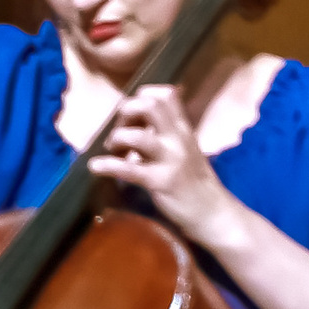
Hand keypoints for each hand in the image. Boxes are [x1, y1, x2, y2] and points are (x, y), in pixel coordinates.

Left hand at [85, 83, 226, 242]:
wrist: (214, 213)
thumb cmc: (193, 182)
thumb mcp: (184, 149)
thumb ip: (165, 133)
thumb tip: (136, 120)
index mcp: (183, 129)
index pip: (167, 94)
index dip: (143, 96)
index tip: (132, 113)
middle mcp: (178, 139)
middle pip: (151, 106)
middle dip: (127, 111)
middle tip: (119, 128)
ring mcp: (171, 160)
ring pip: (138, 136)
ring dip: (117, 138)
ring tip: (111, 149)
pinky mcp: (162, 182)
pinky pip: (130, 169)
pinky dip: (107, 165)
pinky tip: (95, 166)